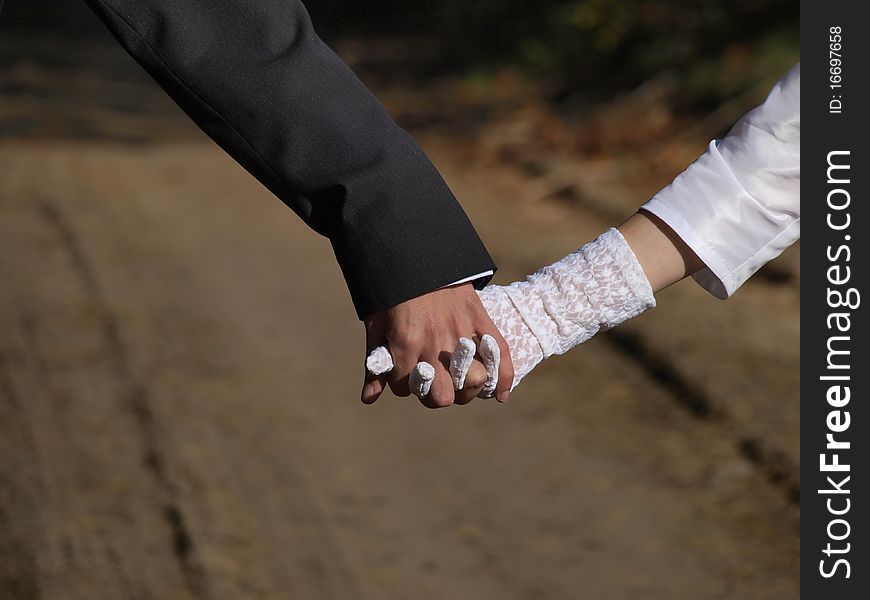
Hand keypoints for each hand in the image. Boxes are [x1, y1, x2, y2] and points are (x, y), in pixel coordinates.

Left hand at [361, 283, 513, 407]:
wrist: (416, 252)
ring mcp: (460, 333)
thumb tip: (369, 399)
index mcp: (405, 344)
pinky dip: (503, 379)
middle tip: (435, 383)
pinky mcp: (479, 320)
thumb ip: (375, 364)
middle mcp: (434, 344)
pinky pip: (499, 355)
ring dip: (465, 389)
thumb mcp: (376, 325)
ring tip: (461, 384)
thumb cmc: (392, 291)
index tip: (405, 373)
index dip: (404, 385)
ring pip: (471, 382)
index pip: (405, 389)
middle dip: (435, 395)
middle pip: (442, 396)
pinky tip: (500, 395)